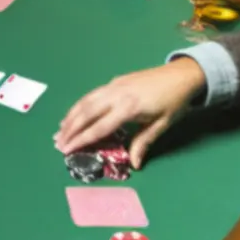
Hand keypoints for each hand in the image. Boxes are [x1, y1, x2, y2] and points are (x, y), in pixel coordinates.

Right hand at [55, 58, 206, 167]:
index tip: (67, 149)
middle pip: (86, 112)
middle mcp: (116, 95)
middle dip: (70, 129)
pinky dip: (80, 105)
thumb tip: (134, 165)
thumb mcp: (162, 125)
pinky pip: (92, 95)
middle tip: (57, 143)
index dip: (81, 140)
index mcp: (128, 108)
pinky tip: (75, 113)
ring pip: (86, 101)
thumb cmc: (174, 102)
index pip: (99, 127)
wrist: (182, 74)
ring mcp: (114, 85)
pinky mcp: (115, 81)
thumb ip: (143, 143)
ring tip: (60, 130)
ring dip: (71, 116)